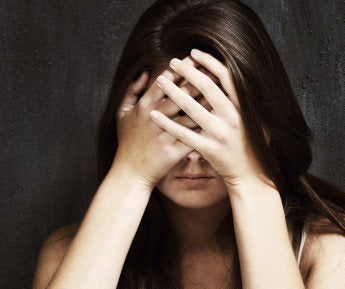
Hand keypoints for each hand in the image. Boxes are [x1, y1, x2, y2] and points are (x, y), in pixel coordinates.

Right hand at [112, 58, 218, 187]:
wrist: (130, 173)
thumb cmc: (127, 142)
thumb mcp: (122, 113)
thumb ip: (131, 91)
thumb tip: (146, 73)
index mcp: (144, 106)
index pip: (166, 81)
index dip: (182, 69)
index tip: (195, 59)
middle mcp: (155, 117)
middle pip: (182, 94)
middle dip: (199, 80)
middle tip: (215, 68)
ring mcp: (165, 134)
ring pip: (191, 114)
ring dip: (207, 102)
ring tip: (222, 91)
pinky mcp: (173, 151)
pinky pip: (194, 137)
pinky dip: (207, 127)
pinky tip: (220, 120)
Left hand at [149, 49, 270, 187]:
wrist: (250, 175)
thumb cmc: (252, 146)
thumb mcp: (257, 121)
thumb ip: (245, 102)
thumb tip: (235, 78)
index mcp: (243, 108)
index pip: (226, 78)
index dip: (210, 63)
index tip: (195, 53)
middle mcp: (232, 118)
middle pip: (207, 88)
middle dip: (188, 72)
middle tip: (173, 62)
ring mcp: (219, 133)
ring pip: (192, 108)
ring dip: (173, 92)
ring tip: (160, 80)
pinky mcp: (208, 149)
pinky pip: (183, 133)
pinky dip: (167, 123)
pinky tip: (154, 114)